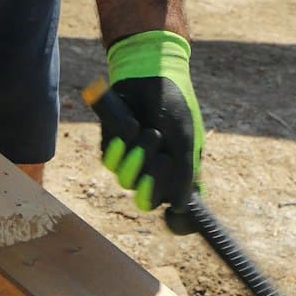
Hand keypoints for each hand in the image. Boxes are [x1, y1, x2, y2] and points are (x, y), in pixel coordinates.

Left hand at [100, 30, 202, 224]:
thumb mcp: (185, 139)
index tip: (172, 220)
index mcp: (179, 173)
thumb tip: (181, 206)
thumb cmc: (174, 105)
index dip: (175, 221)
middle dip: (153, 177)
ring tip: (148, 130)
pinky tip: (132, 123)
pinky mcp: (112, 148)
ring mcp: (133, 161)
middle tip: (162, 152)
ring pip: (127, 180)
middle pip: (147, 199)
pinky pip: (110, 161)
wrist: (148, 75)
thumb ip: (185, 174)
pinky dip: (121, 143)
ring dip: (139, 155)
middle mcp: (156, 172)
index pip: (177, 210)